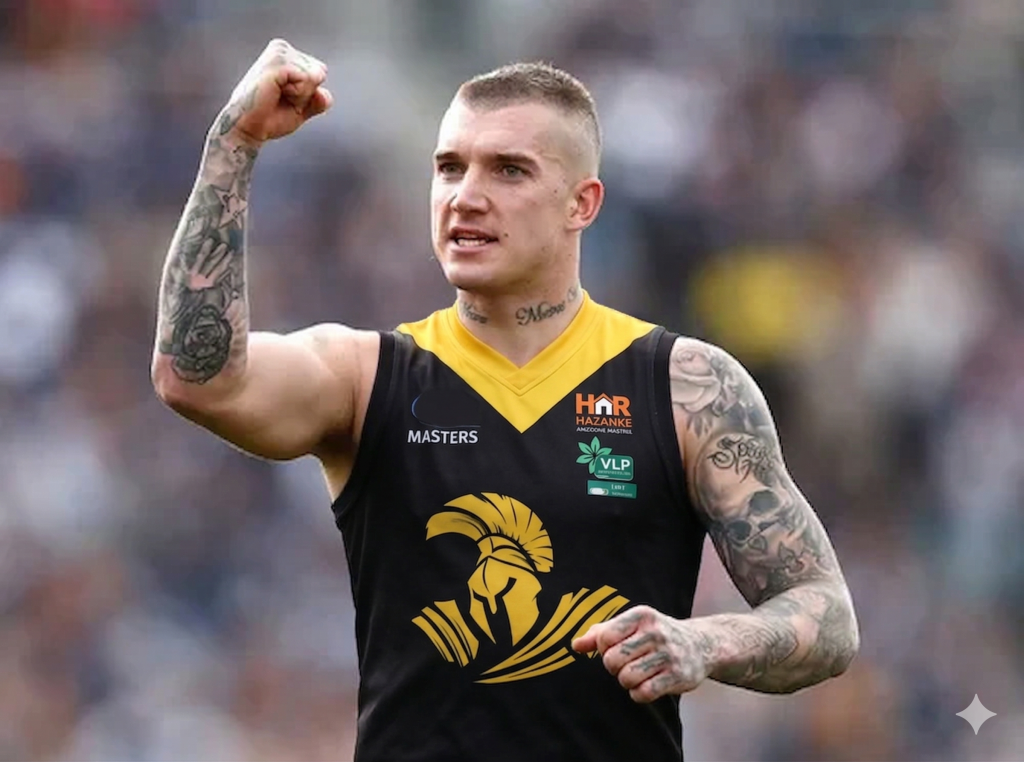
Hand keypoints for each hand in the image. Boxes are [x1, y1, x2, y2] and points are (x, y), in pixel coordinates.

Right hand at [213, 38, 332, 146]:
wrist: (249, 128)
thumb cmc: (271, 117)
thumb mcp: (303, 109)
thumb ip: (320, 100)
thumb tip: (322, 91)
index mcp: (286, 53)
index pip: (320, 71)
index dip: (309, 93)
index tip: (286, 97)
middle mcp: (281, 48)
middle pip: (319, 72)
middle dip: (306, 94)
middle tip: (281, 99)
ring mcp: (278, 53)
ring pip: (314, 76)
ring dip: (300, 96)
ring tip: (277, 96)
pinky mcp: (277, 62)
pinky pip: (306, 80)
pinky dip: (297, 95)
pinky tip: (276, 94)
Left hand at [572, 605, 715, 702]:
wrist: (700, 644)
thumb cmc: (655, 634)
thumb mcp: (631, 624)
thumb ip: (600, 633)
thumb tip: (576, 646)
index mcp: (642, 615)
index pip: (605, 637)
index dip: (603, 648)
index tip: (613, 648)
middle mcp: (656, 633)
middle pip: (613, 660)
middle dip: (614, 666)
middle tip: (625, 663)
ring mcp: (669, 655)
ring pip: (627, 678)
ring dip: (626, 680)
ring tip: (636, 673)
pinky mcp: (678, 676)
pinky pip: (644, 693)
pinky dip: (639, 693)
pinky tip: (646, 684)